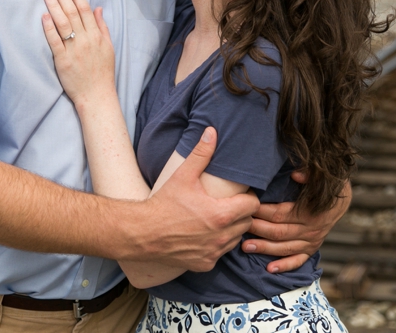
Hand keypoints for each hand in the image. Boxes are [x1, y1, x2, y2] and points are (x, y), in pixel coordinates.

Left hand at [42, 0, 115, 106]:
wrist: (97, 95)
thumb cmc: (103, 72)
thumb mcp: (108, 47)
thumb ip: (102, 27)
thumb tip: (97, 8)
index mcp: (97, 35)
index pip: (85, 9)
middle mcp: (86, 40)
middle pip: (72, 13)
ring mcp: (74, 50)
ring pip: (63, 24)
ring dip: (54, 7)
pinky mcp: (63, 61)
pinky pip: (55, 41)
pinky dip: (49, 28)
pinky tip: (44, 16)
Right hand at [130, 127, 260, 271]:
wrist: (142, 233)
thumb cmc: (164, 204)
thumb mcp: (183, 176)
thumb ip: (201, 153)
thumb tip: (212, 132)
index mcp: (221, 214)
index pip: (252, 206)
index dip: (248, 198)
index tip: (240, 194)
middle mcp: (221, 236)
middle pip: (247, 223)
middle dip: (241, 213)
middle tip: (229, 204)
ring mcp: (214, 252)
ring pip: (236, 239)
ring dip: (232, 230)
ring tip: (219, 218)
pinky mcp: (205, 264)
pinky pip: (220, 253)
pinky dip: (217, 245)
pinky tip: (207, 235)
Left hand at [242, 176, 351, 272]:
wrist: (340, 200)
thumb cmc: (324, 187)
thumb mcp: (321, 177)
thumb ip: (308, 175)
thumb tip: (295, 175)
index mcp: (309, 212)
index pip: (280, 213)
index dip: (262, 212)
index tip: (248, 208)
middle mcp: (310, 230)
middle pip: (279, 232)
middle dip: (258, 229)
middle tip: (240, 226)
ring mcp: (311, 242)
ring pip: (284, 248)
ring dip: (264, 248)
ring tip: (245, 246)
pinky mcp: (311, 250)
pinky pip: (298, 261)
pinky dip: (284, 266)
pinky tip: (269, 269)